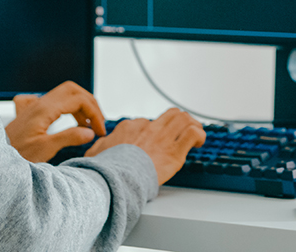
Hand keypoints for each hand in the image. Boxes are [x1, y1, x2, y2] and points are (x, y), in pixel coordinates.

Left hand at [5, 81, 107, 162]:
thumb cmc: (15, 155)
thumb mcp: (45, 149)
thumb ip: (69, 138)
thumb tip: (89, 132)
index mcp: (45, 109)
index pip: (79, 100)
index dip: (94, 113)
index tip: (99, 130)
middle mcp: (39, 104)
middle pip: (73, 90)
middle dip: (90, 104)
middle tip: (97, 123)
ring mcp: (33, 107)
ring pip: (63, 94)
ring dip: (79, 106)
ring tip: (85, 125)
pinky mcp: (29, 114)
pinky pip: (48, 100)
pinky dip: (62, 106)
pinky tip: (62, 118)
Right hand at [85, 108, 205, 183]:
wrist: (115, 180)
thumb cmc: (106, 170)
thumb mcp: (96, 153)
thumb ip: (102, 145)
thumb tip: (101, 143)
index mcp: (130, 127)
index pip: (149, 122)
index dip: (156, 131)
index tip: (158, 140)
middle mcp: (148, 128)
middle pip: (171, 114)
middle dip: (179, 121)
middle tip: (183, 132)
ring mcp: (162, 138)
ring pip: (184, 119)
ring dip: (192, 125)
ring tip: (195, 135)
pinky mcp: (173, 152)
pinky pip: (192, 134)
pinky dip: (199, 136)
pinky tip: (198, 143)